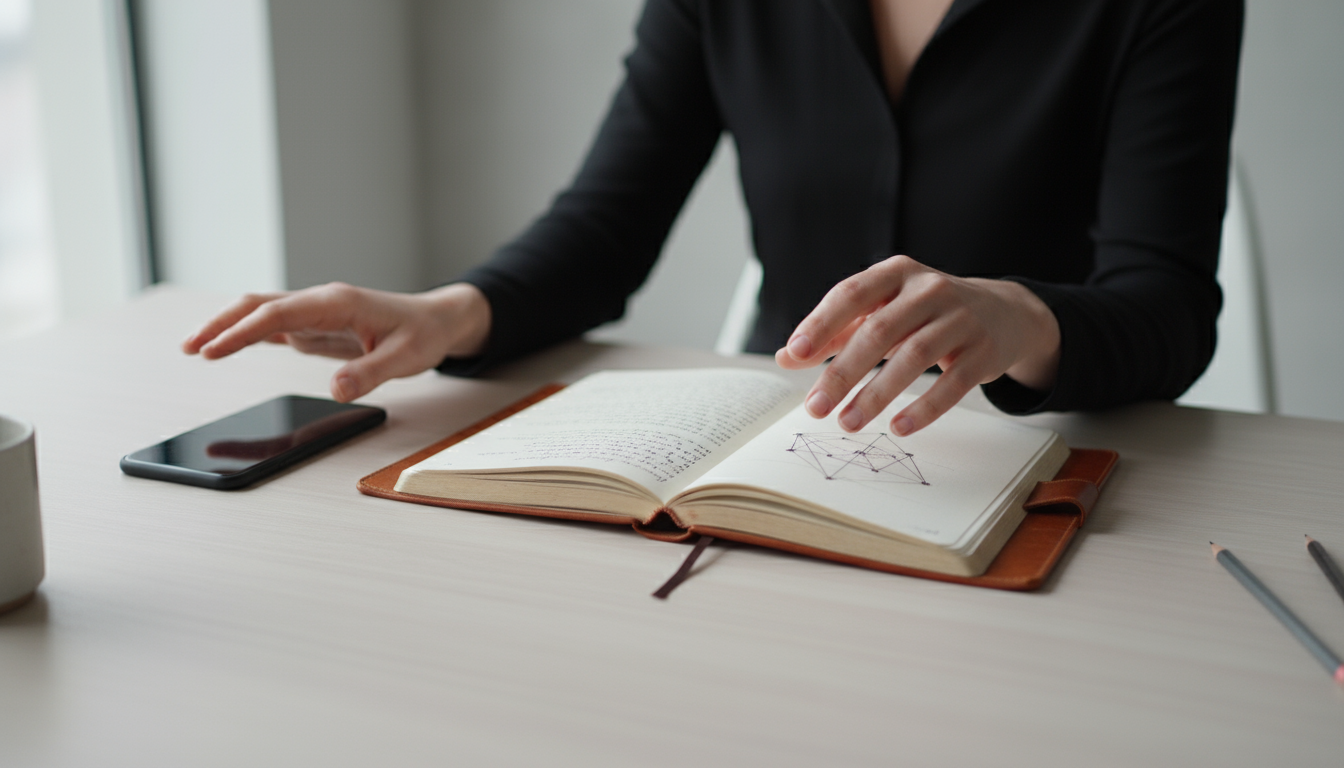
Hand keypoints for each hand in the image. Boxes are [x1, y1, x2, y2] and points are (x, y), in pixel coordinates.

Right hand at [183, 282, 490, 401]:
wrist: (436, 320)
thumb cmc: (423, 334)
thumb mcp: (405, 358)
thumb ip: (370, 373)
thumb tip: (336, 390)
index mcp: (338, 302)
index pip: (278, 314)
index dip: (242, 332)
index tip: (212, 350)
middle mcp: (321, 302)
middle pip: (259, 305)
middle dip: (220, 323)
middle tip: (189, 348)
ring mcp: (316, 312)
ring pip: (261, 312)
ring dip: (228, 327)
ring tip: (195, 348)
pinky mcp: (316, 325)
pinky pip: (275, 325)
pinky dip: (247, 334)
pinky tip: (226, 346)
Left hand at [775, 255, 1059, 435]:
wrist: (1005, 312)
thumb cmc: (926, 313)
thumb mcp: (882, 311)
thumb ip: (835, 332)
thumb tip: (787, 356)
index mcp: (896, 274)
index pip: (851, 294)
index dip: (821, 324)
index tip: (796, 354)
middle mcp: (929, 289)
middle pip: (878, 331)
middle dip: (842, 372)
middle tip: (815, 407)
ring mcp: (960, 318)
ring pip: (914, 356)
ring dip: (877, 394)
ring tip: (848, 423)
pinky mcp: (983, 351)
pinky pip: (953, 383)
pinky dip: (925, 408)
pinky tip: (899, 427)